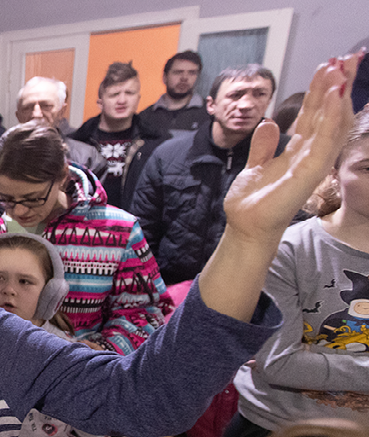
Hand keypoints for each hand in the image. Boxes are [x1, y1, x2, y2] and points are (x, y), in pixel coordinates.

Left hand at [198, 53, 360, 319]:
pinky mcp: (310, 172)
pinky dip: (332, 117)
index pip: (314, 115)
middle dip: (335, 85)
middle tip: (344, 57)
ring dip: (338, 95)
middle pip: (327, 114)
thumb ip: (263, 145)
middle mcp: (310, 154)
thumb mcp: (256, 164)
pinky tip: (337, 96)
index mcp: (298, 151)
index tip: (328, 65)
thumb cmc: (254, 201)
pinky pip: (325, 139)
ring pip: (332, 122)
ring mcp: (313, 162)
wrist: (245, 225)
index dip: (321, 91)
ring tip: (343, 68)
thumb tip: (268, 123)